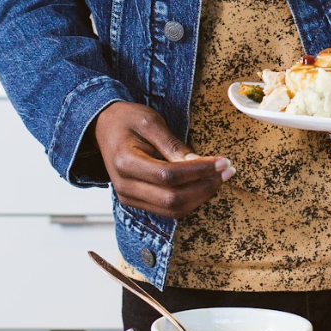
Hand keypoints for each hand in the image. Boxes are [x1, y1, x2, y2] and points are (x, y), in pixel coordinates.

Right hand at [93, 101, 233, 218]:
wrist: (103, 127)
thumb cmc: (126, 120)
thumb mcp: (151, 122)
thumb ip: (173, 145)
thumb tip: (198, 164)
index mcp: (125, 162)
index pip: (168, 175)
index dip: (199, 171)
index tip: (223, 162)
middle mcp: (125, 186)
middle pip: (172, 199)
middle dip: (205, 187)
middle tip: (227, 171)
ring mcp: (128, 197)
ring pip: (172, 210)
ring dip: (200, 197)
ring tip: (220, 178)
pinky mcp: (136, 201)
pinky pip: (167, 210)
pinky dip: (189, 201)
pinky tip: (204, 185)